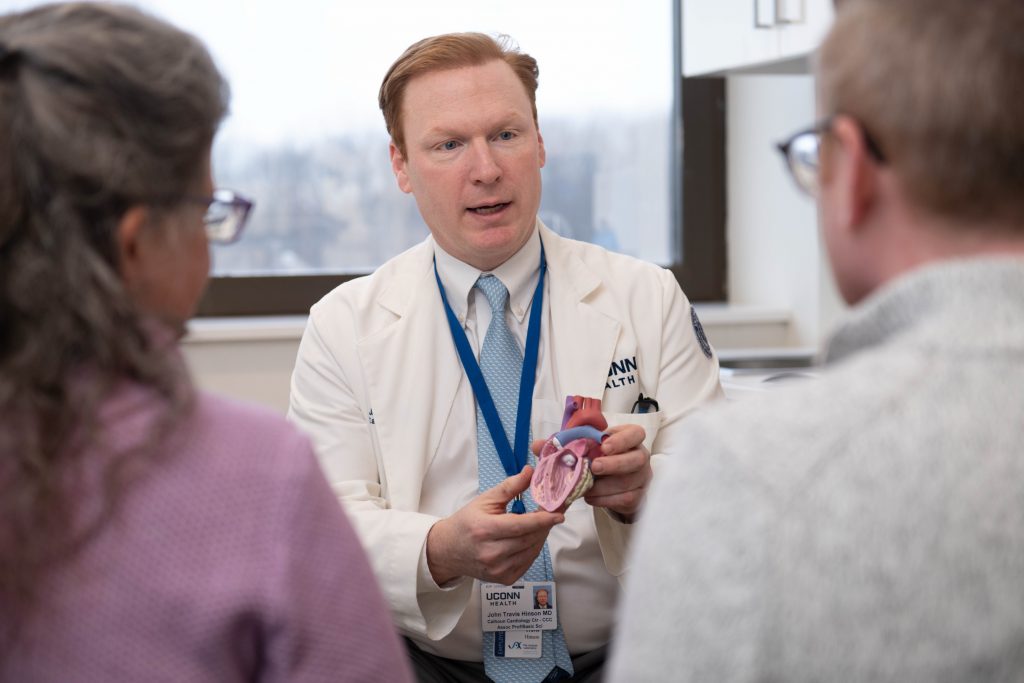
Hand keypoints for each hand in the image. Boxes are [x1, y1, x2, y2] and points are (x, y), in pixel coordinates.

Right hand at [426, 465, 564, 585]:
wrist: (449, 550)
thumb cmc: (467, 522)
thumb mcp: (485, 500)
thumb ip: (510, 486)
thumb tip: (530, 472)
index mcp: (485, 530)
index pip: (520, 526)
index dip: (542, 520)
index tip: (558, 514)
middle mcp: (491, 553)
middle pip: (529, 538)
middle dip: (545, 525)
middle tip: (552, 513)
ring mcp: (498, 569)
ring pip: (532, 551)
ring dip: (540, 536)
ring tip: (539, 524)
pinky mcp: (504, 579)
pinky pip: (528, 562)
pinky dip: (533, 548)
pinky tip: (529, 538)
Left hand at [586, 424, 651, 521]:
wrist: (608, 478)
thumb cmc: (601, 454)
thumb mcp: (595, 441)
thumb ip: (588, 438)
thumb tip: (577, 443)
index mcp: (632, 437)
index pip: (636, 434)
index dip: (621, 441)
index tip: (604, 447)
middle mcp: (641, 456)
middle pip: (637, 460)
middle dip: (614, 464)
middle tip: (594, 467)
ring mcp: (642, 477)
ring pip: (628, 483)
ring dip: (603, 486)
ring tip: (586, 484)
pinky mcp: (638, 496)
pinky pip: (624, 499)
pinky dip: (603, 499)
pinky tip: (591, 496)